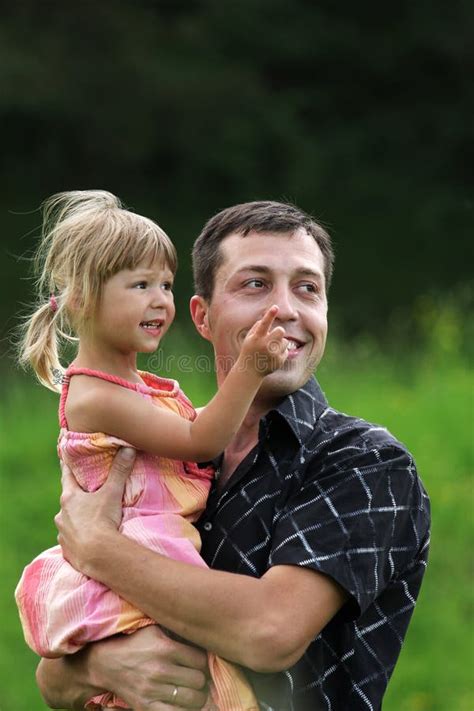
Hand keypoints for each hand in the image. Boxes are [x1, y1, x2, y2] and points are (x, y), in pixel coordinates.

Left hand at [55, 447, 135, 572]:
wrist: (97, 555)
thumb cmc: (102, 520)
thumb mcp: (112, 493)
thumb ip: (120, 471)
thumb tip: (128, 449)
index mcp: (69, 498)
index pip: (67, 476)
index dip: (68, 467)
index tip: (65, 459)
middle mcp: (61, 514)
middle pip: (68, 501)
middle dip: (76, 498)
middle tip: (87, 495)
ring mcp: (62, 533)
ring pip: (68, 522)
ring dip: (76, 520)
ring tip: (90, 521)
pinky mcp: (66, 550)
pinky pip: (70, 540)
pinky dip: (77, 537)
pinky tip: (87, 540)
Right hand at [90, 626, 208, 709]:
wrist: (107, 663)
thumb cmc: (136, 643)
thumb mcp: (156, 630)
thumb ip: (178, 634)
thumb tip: (203, 638)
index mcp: (165, 648)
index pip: (200, 660)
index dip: (203, 663)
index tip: (198, 663)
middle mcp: (160, 670)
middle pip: (199, 680)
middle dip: (201, 680)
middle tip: (196, 678)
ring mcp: (152, 691)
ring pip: (192, 699)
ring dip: (197, 696)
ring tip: (192, 691)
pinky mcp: (145, 707)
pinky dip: (184, 710)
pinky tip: (182, 703)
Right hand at [240, 305, 287, 374]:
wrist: (250, 372)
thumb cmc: (249, 351)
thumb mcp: (249, 339)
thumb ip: (257, 327)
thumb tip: (267, 317)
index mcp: (256, 338)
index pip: (264, 324)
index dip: (270, 315)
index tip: (275, 307)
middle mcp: (265, 345)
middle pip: (281, 331)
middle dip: (279, 332)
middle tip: (273, 337)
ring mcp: (273, 354)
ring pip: (285, 341)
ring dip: (279, 343)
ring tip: (271, 350)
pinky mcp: (279, 361)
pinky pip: (286, 351)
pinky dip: (281, 353)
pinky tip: (272, 357)